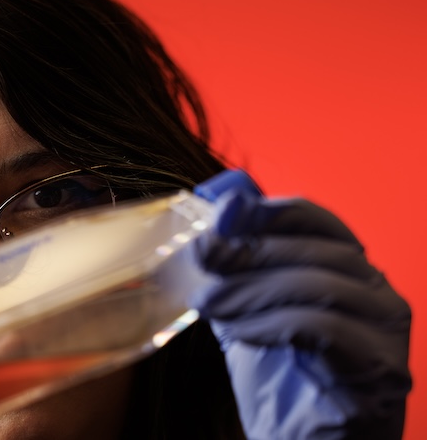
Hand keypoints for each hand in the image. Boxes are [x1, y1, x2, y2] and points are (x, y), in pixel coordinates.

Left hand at [190, 171, 411, 439]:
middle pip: (317, 250)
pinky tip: (239, 334)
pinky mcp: (381, 369)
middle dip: (250, 251)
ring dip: (252, 290)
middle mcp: (378, 294)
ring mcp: (386, 332)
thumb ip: (236, 271)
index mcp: (349, 270)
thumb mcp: (249, 311)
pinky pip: (323, 329)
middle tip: (202, 258)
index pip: (317, 220)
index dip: (270, 212)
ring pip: (319, 285)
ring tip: (210, 303)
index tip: (225, 215)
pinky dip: (271, 324)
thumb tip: (209, 229)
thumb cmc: (278, 379)